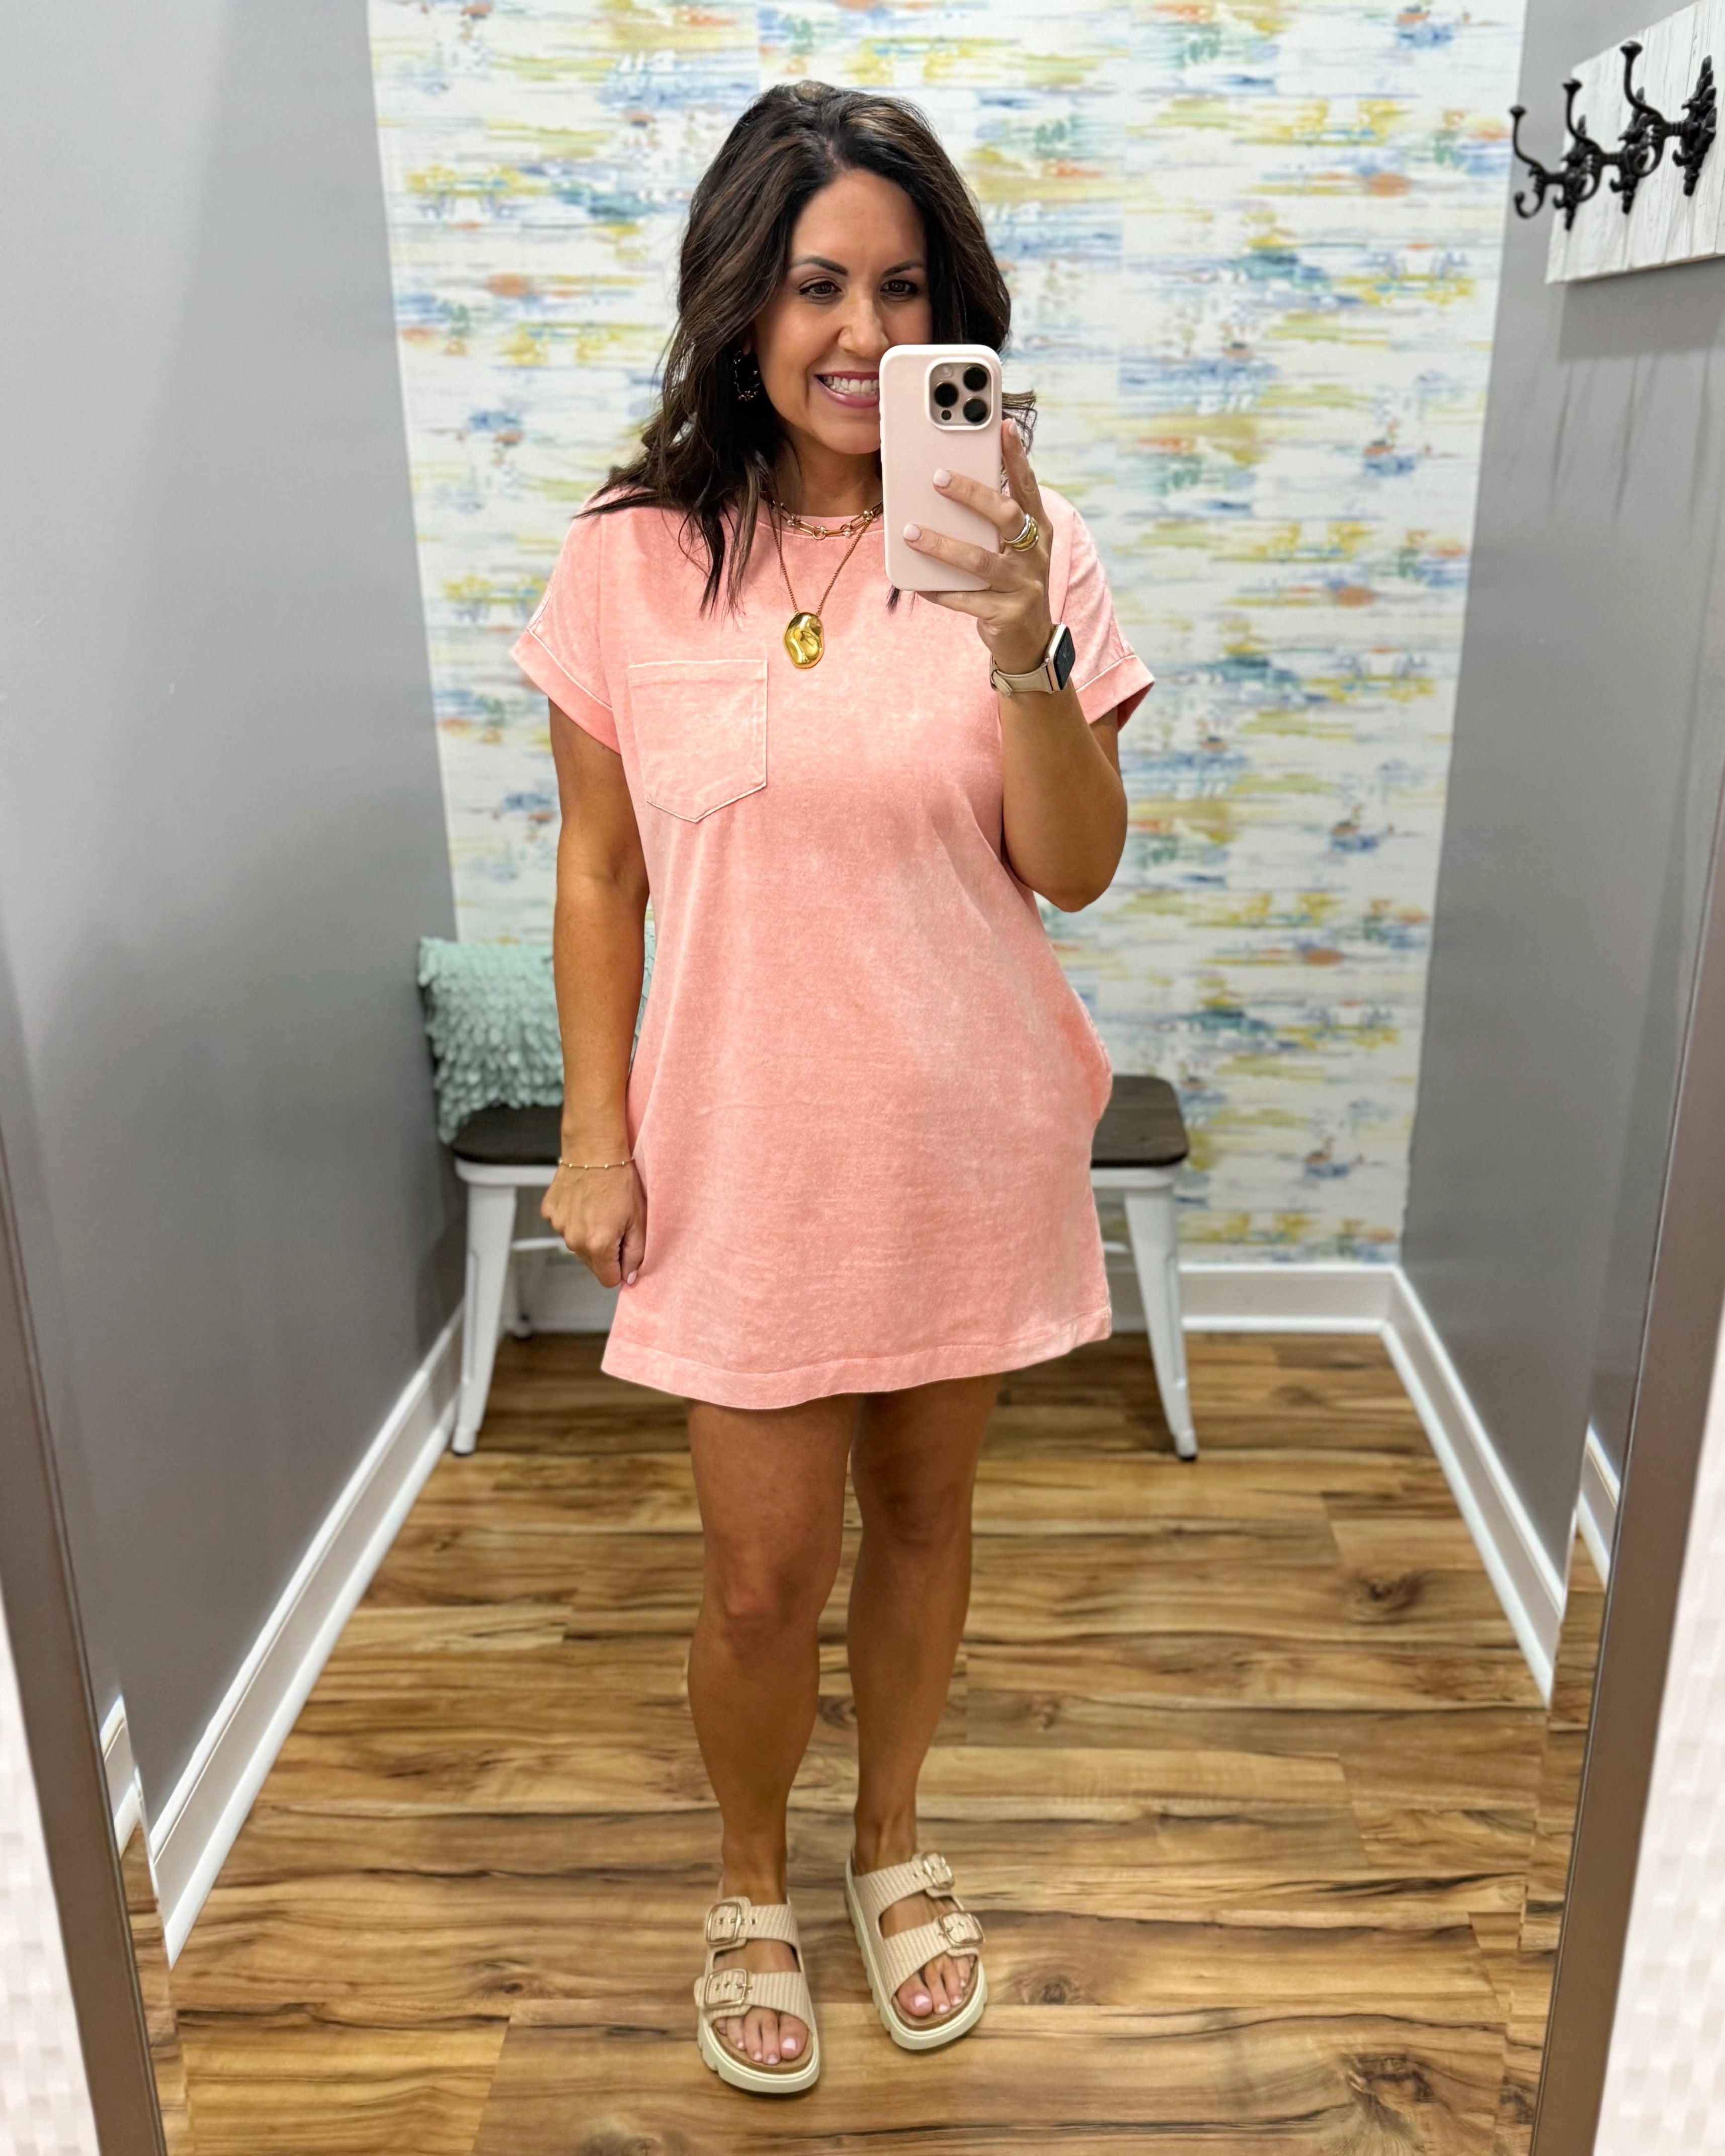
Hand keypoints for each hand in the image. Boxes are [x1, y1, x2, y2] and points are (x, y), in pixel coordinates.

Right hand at [541, 1162, 644, 1287]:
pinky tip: (584, 1202)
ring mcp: (559, 1226)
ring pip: (577, 1245)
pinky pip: (565, 1226)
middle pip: (592, 1264)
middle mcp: (574, 1240)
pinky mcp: (550, 1212)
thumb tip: (629, 1277)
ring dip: (588, 1235)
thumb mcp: (639, 1220)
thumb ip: (636, 1254)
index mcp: (598, 1245)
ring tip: (599, 1209)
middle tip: (615, 1223)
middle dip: (604, 1251)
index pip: (608, 1279)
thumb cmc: (619, 1179)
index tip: (624, 1250)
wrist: (594, 1149)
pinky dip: (574, 1219)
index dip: (619, 1267)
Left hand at [901, 420, 1053, 675]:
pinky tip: (916, 581)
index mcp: (1037, 530)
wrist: (1028, 642)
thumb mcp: (1010, 548)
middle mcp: (1035, 554)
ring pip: (979, 560)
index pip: (1027, 487)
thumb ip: (990, 522)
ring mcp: (1023, 585)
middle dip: (972, 494)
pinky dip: (938, 589)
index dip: (1017, 457)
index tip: (1003, 426)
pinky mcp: (1006, 614)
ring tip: (910, 531)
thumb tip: (947, 486)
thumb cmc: (1011, 583)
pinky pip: (965, 599)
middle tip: (938, 478)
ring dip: (942, 545)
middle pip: (1005, 516)